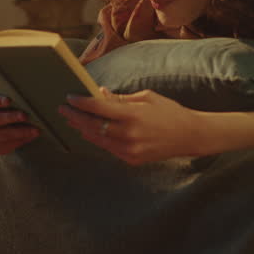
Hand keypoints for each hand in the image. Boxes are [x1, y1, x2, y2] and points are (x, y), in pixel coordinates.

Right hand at [0, 94, 39, 154]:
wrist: (2, 129)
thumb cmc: (4, 111)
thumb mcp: (3, 104)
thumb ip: (9, 101)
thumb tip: (25, 99)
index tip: (8, 100)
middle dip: (11, 117)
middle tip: (25, 116)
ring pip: (3, 135)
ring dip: (20, 132)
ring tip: (34, 130)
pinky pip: (9, 145)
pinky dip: (22, 140)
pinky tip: (31, 136)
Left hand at [59, 87, 203, 164]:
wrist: (189, 136)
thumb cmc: (169, 112)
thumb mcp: (146, 97)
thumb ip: (121, 98)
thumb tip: (100, 94)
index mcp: (133, 115)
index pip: (98, 108)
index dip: (81, 102)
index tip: (70, 97)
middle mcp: (129, 134)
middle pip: (92, 125)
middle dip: (75, 116)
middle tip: (64, 109)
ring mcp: (130, 150)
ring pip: (97, 139)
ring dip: (82, 128)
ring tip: (72, 119)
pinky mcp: (132, 159)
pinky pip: (108, 148)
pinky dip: (97, 138)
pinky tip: (89, 131)